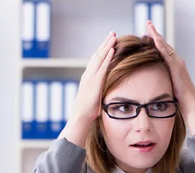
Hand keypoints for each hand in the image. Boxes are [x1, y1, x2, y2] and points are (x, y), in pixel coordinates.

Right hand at [62, 31, 115, 146]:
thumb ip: (98, 92)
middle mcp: (88, 74)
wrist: (80, 116)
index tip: (108, 43)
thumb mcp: (94, 98)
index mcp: (87, 78)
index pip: (95, 61)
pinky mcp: (95, 81)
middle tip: (112, 34)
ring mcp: (90, 77)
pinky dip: (107, 56)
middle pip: (97, 55)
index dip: (102, 51)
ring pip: (100, 57)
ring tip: (114, 37)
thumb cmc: (87, 112)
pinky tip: (112, 49)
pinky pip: (102, 66)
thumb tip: (104, 95)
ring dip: (107, 46)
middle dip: (105, 44)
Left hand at [146, 21, 194, 110]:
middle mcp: (177, 61)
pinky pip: (167, 54)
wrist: (190, 102)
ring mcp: (177, 63)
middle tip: (148, 23)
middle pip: (164, 44)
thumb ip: (162, 78)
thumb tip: (153, 80)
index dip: (156, 40)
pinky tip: (154, 39)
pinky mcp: (177, 67)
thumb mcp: (168, 84)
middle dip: (155, 33)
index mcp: (174, 65)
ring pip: (165, 46)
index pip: (163, 49)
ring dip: (157, 35)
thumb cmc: (179, 97)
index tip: (147, 33)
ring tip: (149, 26)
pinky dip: (161, 46)